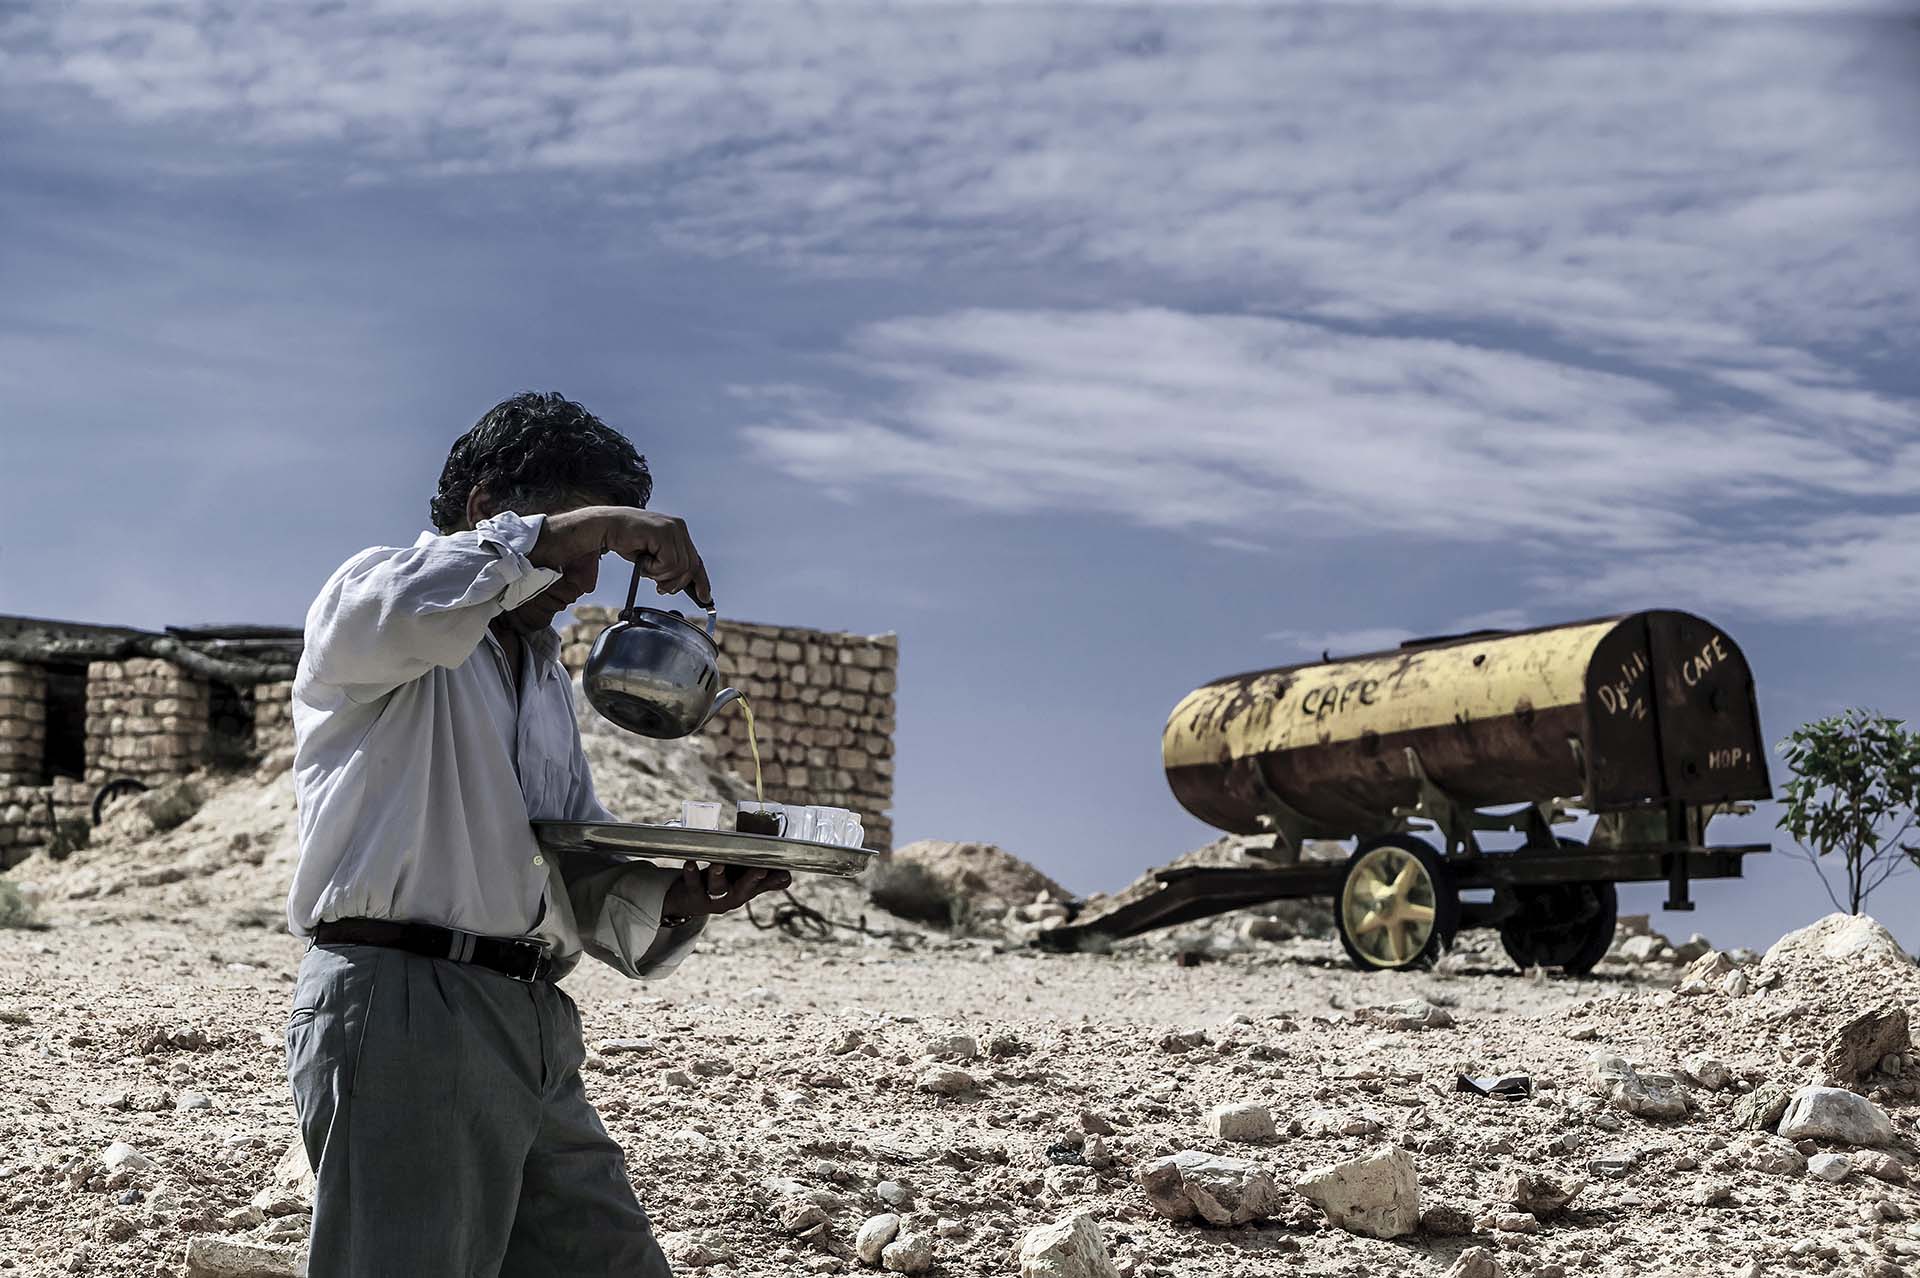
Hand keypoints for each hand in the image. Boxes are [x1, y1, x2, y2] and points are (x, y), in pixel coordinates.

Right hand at [536, 507, 712, 607]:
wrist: (604, 528)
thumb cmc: (625, 542)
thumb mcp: (652, 558)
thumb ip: (668, 567)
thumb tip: (682, 585)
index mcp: (679, 532)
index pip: (696, 560)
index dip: (701, 581)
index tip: (706, 598)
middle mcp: (679, 528)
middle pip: (690, 568)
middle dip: (673, 582)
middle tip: (657, 584)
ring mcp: (672, 528)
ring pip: (679, 568)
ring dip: (659, 574)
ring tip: (645, 565)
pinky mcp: (663, 532)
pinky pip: (669, 563)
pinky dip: (653, 568)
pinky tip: (642, 559)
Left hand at [662, 860, 791, 921]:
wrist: (688, 902)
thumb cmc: (721, 886)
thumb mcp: (742, 884)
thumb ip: (763, 880)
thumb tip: (788, 877)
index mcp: (746, 890)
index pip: (764, 884)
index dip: (775, 880)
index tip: (786, 874)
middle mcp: (732, 896)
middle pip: (744, 889)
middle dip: (753, 879)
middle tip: (762, 870)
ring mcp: (713, 898)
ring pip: (718, 886)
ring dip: (719, 875)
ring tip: (719, 864)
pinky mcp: (693, 896)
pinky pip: (693, 884)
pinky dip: (691, 874)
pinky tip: (690, 863)